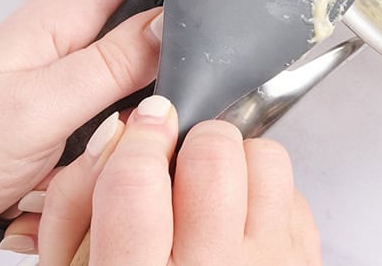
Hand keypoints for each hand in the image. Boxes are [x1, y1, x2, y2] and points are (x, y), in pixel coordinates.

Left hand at [0, 0, 164, 260]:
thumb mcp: (39, 105)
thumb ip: (113, 62)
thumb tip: (179, 21)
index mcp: (63, 18)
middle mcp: (70, 48)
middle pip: (153, 34)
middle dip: (174, 68)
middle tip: (170, 105)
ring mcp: (70, 92)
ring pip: (142, 94)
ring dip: (143, 126)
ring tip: (122, 153)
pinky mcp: (67, 135)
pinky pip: (119, 139)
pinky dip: (120, 159)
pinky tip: (105, 180)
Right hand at [38, 98, 321, 264]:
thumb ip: (77, 200)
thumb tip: (121, 131)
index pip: (136, 181)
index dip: (137, 141)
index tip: (144, 128)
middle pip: (214, 156)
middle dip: (194, 143)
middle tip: (179, 164)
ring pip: (266, 160)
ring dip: (238, 162)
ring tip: (213, 191)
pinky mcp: (303, 262)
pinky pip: (294, 193)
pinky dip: (265, 195)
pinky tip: (238, 223)